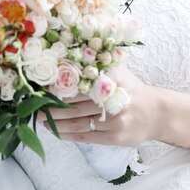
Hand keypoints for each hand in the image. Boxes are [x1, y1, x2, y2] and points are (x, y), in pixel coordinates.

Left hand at [39, 67, 158, 146]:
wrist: (156, 113)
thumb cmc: (130, 89)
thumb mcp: (117, 70)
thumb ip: (96, 62)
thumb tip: (67, 52)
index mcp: (111, 79)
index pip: (78, 84)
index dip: (57, 88)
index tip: (40, 89)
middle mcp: (113, 100)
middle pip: (74, 105)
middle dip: (51, 107)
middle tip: (33, 106)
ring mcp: (114, 121)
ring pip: (77, 122)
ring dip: (55, 122)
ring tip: (39, 120)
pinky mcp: (114, 138)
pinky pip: (85, 136)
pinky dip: (67, 135)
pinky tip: (55, 131)